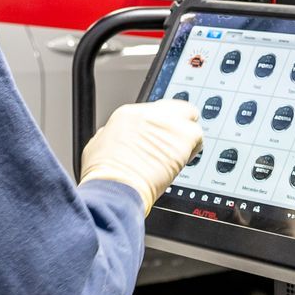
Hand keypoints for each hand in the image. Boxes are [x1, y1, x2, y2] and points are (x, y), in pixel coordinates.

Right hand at [78, 100, 202, 212]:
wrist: (115, 187)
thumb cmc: (104, 175)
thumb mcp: (96, 146)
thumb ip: (109, 136)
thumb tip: (111, 137)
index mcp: (128, 114)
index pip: (155, 111)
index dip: (160, 125)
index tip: (160, 136)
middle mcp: (149, 114)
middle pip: (177, 107)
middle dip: (179, 123)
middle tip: (177, 141)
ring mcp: (167, 124)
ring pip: (190, 121)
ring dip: (187, 138)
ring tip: (179, 156)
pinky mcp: (182, 137)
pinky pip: (198, 138)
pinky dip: (193, 150)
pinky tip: (183, 162)